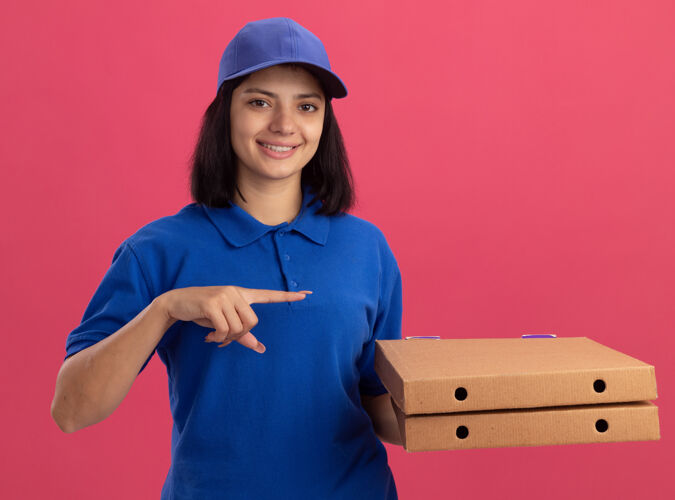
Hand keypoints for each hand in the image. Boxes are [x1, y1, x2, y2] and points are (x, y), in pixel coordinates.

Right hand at [159, 285, 310, 352]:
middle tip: (225, 340)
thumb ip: (242, 334)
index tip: (306, 295)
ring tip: (215, 338)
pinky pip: (225, 329)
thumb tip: (260, 348)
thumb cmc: (203, 313)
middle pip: (253, 322)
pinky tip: (210, 337)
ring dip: (227, 339)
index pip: (268, 295)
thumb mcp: (223, 322)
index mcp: (242, 294)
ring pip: (239, 327)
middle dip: (241, 336)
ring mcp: (224, 296)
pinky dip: (219, 338)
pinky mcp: (212, 303)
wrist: (176, 302)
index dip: (287, 297)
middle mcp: (236, 292)